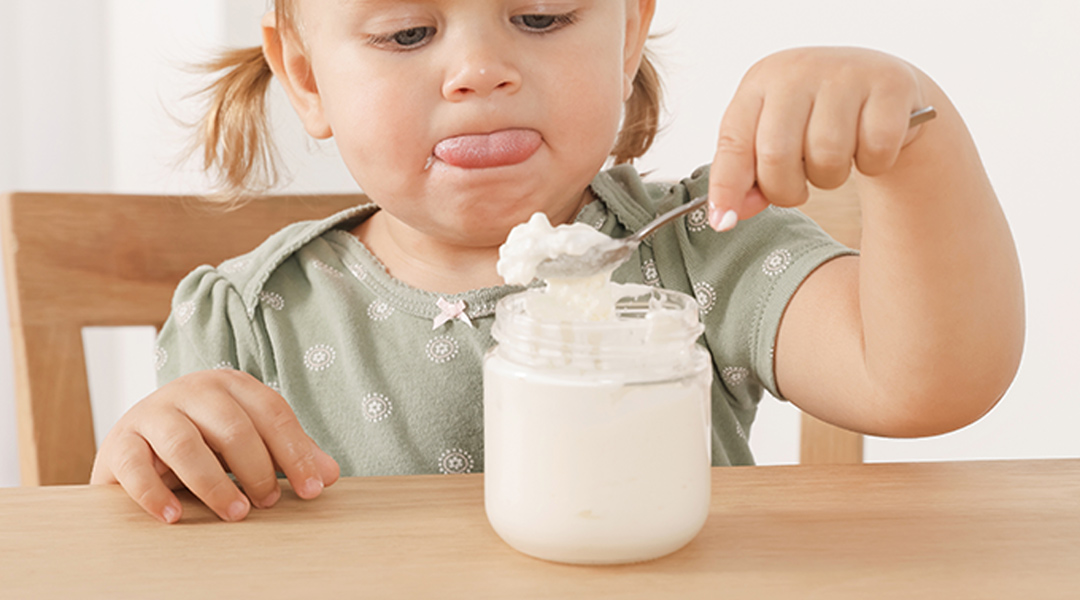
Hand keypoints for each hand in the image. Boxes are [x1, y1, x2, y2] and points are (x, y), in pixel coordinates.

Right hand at [90, 369, 339, 523]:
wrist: (135, 444)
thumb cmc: (204, 442)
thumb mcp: (248, 443)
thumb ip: (287, 454)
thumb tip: (329, 474)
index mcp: (231, 384)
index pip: (272, 413)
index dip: (296, 452)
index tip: (314, 488)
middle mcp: (192, 391)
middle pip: (233, 427)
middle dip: (257, 468)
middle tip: (270, 502)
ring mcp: (152, 413)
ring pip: (185, 444)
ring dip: (214, 484)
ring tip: (236, 513)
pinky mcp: (119, 442)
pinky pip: (136, 467)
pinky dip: (155, 494)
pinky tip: (175, 517)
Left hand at [707, 47, 929, 229]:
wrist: (881, 88)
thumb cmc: (816, 118)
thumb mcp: (773, 138)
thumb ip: (745, 177)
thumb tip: (726, 217)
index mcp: (760, 82)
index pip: (733, 142)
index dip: (727, 188)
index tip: (724, 223)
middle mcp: (797, 70)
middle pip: (776, 155)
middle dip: (786, 190)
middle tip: (799, 188)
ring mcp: (845, 73)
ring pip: (827, 156)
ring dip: (830, 179)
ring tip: (834, 162)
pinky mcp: (890, 84)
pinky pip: (874, 150)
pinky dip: (873, 164)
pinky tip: (868, 148)